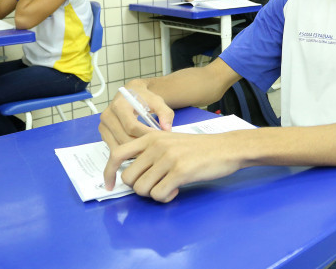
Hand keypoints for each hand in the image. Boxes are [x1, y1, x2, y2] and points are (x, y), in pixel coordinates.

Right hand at [99, 79, 174, 146]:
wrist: (130, 93)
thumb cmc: (143, 97)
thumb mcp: (157, 101)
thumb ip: (164, 113)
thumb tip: (167, 128)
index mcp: (119, 105)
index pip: (132, 126)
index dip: (146, 134)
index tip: (158, 138)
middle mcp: (108, 115)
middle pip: (124, 138)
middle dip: (141, 144)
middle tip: (155, 147)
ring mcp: (103, 125)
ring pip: (119, 145)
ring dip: (134, 150)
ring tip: (148, 149)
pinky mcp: (103, 133)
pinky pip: (114, 147)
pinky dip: (126, 151)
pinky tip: (138, 148)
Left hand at [103, 131, 241, 201]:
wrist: (226, 148)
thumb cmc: (199, 148)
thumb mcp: (170, 141)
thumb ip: (150, 152)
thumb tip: (130, 174)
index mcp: (150, 137)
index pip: (117, 154)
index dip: (108, 173)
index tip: (109, 185)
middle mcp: (156, 146)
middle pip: (129, 178)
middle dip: (139, 187)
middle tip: (155, 185)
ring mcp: (168, 158)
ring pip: (142, 189)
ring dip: (154, 194)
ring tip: (168, 187)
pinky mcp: (180, 171)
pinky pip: (159, 195)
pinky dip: (165, 198)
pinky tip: (176, 190)